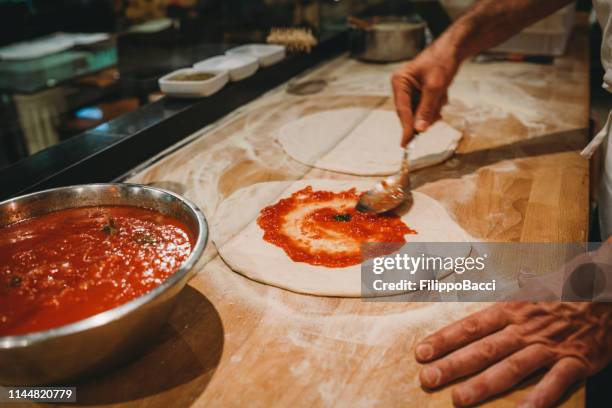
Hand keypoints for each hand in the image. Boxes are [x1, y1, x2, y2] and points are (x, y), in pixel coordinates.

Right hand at [391, 42, 460, 146]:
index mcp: (399, 82)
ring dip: (433, 109)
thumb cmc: (442, 61)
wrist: (454, 49)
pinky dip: (436, 106)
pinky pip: (425, 109)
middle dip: (424, 115)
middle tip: (437, 110)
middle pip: (409, 114)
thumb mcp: (435, 87)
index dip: (406, 128)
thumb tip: (420, 129)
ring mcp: (410, 91)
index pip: (402, 110)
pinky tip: (442, 95)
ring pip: (419, 113)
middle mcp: (402, 87)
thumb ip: (426, 109)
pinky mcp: (419, 93)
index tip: (407, 144)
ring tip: (442, 96)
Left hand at [415, 301, 611, 406]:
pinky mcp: (576, 360)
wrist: (605, 290)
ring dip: (484, 384)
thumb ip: (501, 308)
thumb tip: (475, 313)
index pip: (470, 326)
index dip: (444, 339)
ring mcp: (549, 345)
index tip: (420, 353)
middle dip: (453, 365)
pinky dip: (540, 398)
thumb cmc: (561, 293)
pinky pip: (556, 382)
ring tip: (459, 399)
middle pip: (484, 348)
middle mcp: (525, 328)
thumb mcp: (527, 292)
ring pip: (512, 367)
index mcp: (510, 310)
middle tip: (427, 379)